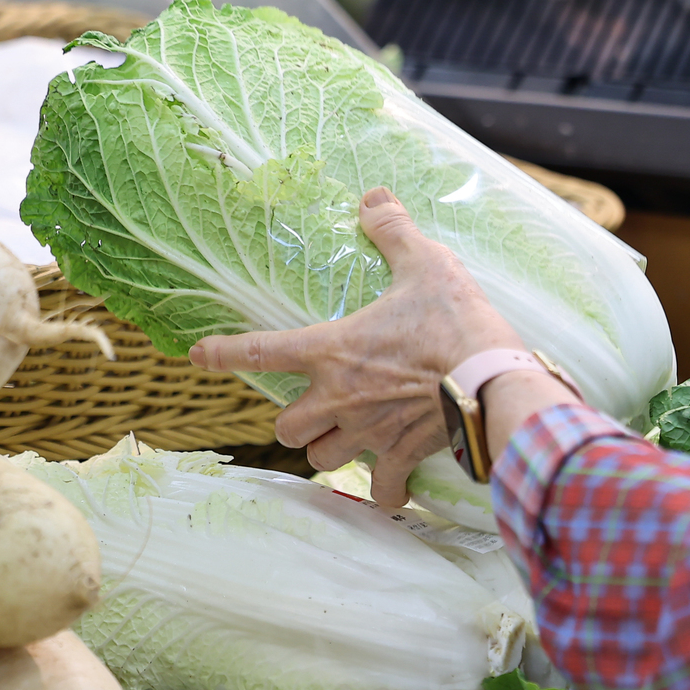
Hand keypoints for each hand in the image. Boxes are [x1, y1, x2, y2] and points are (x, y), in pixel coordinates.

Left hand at [188, 187, 522, 505]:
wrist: (491, 380)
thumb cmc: (455, 322)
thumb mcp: (425, 263)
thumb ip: (393, 232)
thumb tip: (372, 199)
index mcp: (332, 351)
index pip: (260, 352)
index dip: (223, 354)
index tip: (199, 357)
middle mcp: (339, 398)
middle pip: (287, 428)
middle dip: (294, 422)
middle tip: (311, 410)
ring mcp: (368, 432)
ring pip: (323, 458)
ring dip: (329, 451)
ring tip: (346, 440)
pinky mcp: (401, 455)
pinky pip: (379, 489)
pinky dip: (383, 491)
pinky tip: (392, 486)